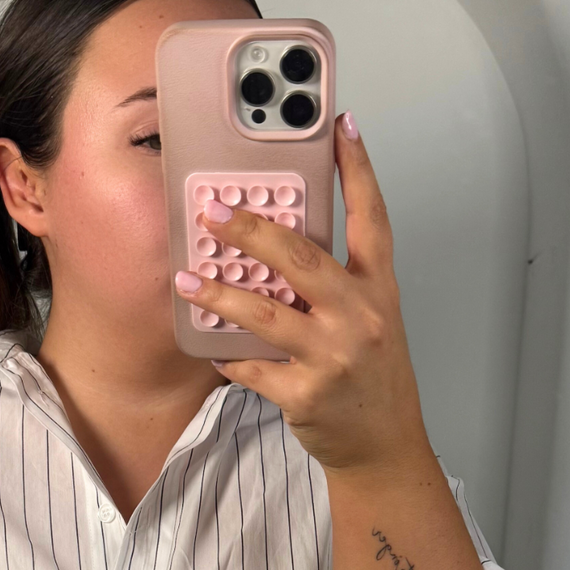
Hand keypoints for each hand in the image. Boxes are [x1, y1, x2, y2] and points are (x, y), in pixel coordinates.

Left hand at [176, 112, 426, 478]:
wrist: (383, 445)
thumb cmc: (372, 377)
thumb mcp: (371, 319)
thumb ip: (336, 282)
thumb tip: (279, 245)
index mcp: (378, 290)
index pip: (372, 217)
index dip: (357, 168)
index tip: (338, 125)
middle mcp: (360, 317)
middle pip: (302, 259)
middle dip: (252, 231)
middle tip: (213, 211)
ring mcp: (333, 357)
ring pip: (266, 315)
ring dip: (219, 296)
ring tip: (186, 278)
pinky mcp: (306, 394)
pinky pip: (252, 367)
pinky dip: (227, 356)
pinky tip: (208, 344)